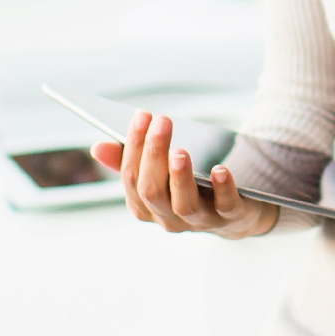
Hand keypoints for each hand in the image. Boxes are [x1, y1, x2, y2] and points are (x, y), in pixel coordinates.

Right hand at [93, 110, 276, 239]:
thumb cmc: (191, 186)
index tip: (142, 115)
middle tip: (162, 121)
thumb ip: (130, 160)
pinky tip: (220, 170)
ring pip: (183, 205)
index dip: (134, 146)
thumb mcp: (161, 173)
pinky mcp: (232, 216)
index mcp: (146, 206)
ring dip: (180, 177)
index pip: (131, 179)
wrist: (237, 214)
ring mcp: (200, 220)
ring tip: (180, 151)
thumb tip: (97, 147)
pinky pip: (225, 206)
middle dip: (154, 154)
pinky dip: (223, 188)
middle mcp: (168, 218)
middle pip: (152, 191)